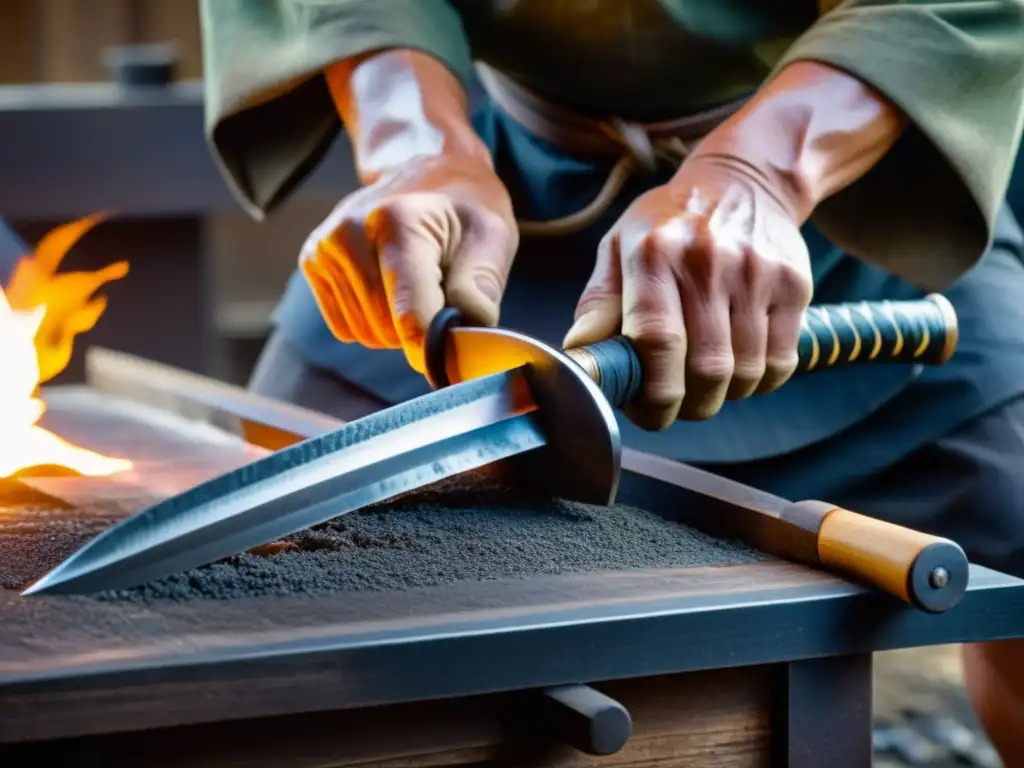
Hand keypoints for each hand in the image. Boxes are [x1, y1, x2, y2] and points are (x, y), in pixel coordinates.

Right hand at [300, 153, 517, 372]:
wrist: (426, 168)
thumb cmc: (465, 207)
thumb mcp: (492, 236)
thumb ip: (479, 290)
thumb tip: (459, 344)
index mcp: (397, 222)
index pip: (409, 314)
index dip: (433, 347)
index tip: (451, 357)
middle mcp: (350, 233)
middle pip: (388, 330)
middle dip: (420, 329)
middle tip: (442, 293)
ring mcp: (325, 248)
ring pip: (367, 334)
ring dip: (397, 326)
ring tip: (418, 283)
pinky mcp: (313, 262)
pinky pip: (348, 328)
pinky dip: (375, 322)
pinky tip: (390, 286)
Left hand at [563, 155, 812, 428]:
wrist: (744, 180)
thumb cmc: (669, 225)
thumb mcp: (619, 247)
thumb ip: (599, 303)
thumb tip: (581, 356)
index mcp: (654, 253)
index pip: (656, 341)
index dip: (651, 393)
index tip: (645, 411)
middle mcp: (708, 261)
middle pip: (706, 369)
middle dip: (687, 405)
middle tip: (674, 404)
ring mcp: (757, 273)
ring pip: (745, 373)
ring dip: (722, 395)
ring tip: (704, 382)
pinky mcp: (794, 285)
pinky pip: (780, 362)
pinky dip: (757, 382)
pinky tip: (738, 366)